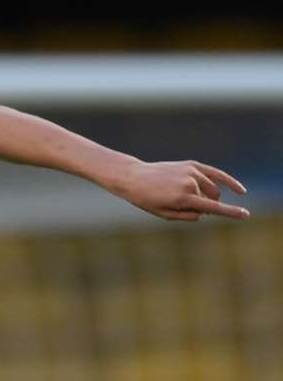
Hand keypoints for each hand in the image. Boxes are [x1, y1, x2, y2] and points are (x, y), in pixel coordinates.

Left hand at [107, 159, 248, 221]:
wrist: (135, 177)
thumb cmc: (147, 199)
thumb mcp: (164, 214)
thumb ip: (187, 215)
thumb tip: (205, 212)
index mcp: (183, 198)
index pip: (213, 207)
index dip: (231, 212)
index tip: (246, 215)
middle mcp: (190, 183)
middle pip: (210, 199)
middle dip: (204, 205)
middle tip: (184, 206)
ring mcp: (192, 172)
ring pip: (212, 189)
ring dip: (205, 196)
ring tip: (183, 195)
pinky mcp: (192, 164)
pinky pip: (215, 173)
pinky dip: (228, 181)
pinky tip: (239, 189)